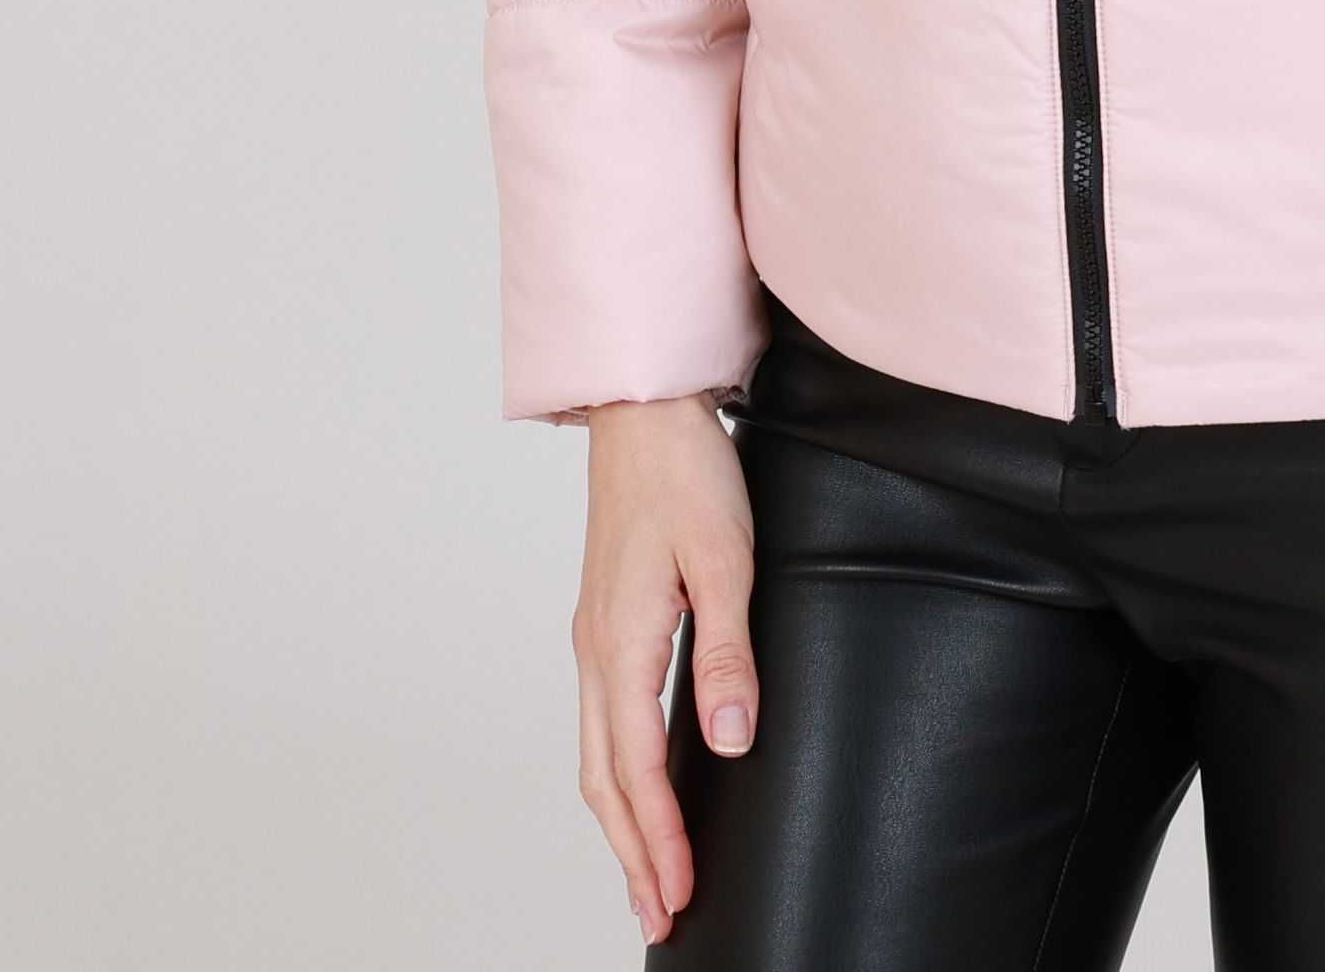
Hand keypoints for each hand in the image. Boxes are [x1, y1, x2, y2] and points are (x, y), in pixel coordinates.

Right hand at [571, 390, 757, 945]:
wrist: (644, 408)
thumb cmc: (686, 471)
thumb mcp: (725, 559)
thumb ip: (727, 655)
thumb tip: (730, 744)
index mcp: (620, 642)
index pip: (639, 768)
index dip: (659, 838)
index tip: (678, 895)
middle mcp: (595, 649)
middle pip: (604, 778)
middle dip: (631, 853)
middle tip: (660, 915)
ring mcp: (593, 635)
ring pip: (597, 754)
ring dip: (621, 820)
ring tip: (647, 871)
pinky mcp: (604, 621)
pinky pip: (602, 720)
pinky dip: (617, 772)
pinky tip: (638, 785)